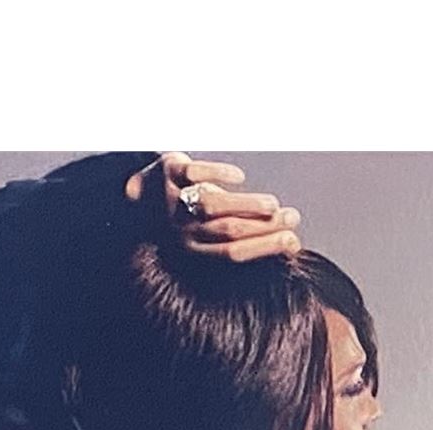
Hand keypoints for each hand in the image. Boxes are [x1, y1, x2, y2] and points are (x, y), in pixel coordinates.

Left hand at [124, 152, 302, 261]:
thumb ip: (243, 241)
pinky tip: (238, 177)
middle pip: (229, 230)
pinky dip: (219, 174)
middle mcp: (182, 231)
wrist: (139, 196)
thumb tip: (292, 244)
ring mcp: (174, 201)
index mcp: (194, 253)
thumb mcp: (209, 238)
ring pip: (213, 205)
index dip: (265, 248)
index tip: (293, 240)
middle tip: (292, 218)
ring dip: (247, 203)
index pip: (234, 254)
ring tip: (272, 203)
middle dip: (265, 226)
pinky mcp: (169, 171)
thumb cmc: (187, 221)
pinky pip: (196, 173)